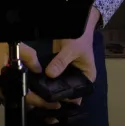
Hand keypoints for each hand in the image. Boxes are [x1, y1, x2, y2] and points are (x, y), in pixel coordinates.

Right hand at [0, 41, 60, 114]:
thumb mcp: (12, 47)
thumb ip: (29, 58)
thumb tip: (39, 69)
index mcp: (7, 84)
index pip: (29, 98)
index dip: (43, 103)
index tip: (55, 105)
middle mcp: (0, 91)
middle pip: (21, 102)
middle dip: (36, 103)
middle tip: (50, 101)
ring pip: (13, 99)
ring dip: (26, 98)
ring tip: (39, 95)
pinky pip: (6, 93)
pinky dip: (16, 92)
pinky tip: (22, 86)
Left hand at [42, 6, 99, 123]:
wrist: (75, 21)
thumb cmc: (80, 36)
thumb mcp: (72, 49)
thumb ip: (61, 62)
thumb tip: (49, 74)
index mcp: (87, 77)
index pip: (77, 94)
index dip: (66, 100)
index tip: (52, 104)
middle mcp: (78, 78)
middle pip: (67, 91)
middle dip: (55, 96)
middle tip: (41, 101)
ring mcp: (68, 73)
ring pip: (58, 85)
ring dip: (50, 88)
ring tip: (37, 96)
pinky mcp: (59, 67)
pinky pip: (53, 76)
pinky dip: (47, 80)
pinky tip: (37, 85)